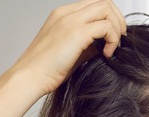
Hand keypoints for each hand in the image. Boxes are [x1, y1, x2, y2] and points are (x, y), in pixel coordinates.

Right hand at [10, 0, 126, 95]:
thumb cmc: (46, 69)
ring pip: (106, 8)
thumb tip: (106, 44)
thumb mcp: (71, 51)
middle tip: (119, 39)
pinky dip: (112, 40)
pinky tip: (106, 54)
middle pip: (103, 1)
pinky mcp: (76, 33)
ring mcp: (71, 21)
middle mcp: (67, 13)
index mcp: (63, 15)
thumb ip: (88, 44)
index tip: (113, 36)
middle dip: (117, 19)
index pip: (95, 4)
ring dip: (116, 28)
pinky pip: (106, 27)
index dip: (110, 18)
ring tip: (112, 48)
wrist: (30, 77)